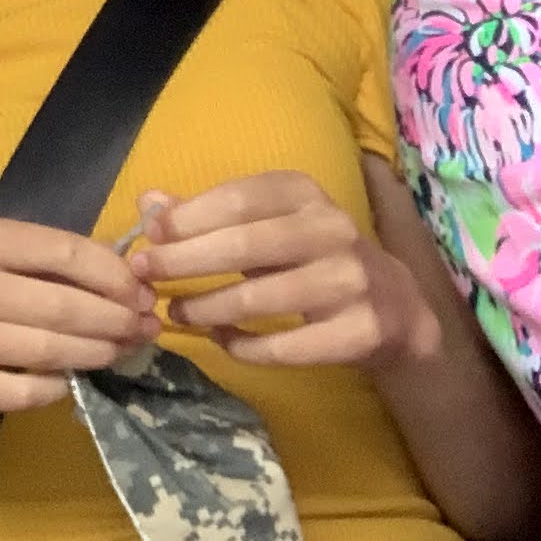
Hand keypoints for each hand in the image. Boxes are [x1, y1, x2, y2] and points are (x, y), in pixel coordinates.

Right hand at [0, 218, 160, 422]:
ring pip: (46, 350)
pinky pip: (25, 392)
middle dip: (114, 319)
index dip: (112, 274)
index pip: (61, 250)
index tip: (142, 293)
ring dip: (96, 354)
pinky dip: (59, 387)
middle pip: (59, 304)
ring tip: (122, 352)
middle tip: (144, 328)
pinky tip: (75, 380)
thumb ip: (52, 263)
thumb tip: (130, 277)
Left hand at [128, 172, 440, 372]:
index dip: (188, 218)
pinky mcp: (360, 330)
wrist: (393, 307)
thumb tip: (148, 201)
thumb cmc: (310, 257)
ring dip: (206, 308)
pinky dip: (244, 346)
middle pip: (245, 245)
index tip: (150, 237)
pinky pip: (286, 346)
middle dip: (185, 262)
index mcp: (304, 194)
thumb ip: (207, 214)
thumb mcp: (266, 224)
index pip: (238, 198)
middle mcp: (332, 229)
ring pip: (261, 298)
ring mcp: (351, 280)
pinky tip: (221, 341)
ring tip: (175, 312)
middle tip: (146, 278)